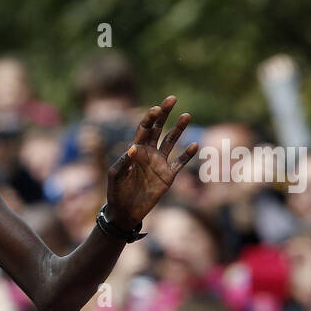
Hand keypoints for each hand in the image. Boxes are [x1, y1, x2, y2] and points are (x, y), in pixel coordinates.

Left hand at [104, 95, 197, 227]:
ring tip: (186, 115)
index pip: (144, 129)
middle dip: (164, 114)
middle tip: (172, 98)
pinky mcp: (168, 177)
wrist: (124, 212)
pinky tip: (194, 146)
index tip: (156, 109)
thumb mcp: (115, 177)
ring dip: (179, 129)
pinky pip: (180, 163)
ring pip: (171, 142)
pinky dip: (187, 156)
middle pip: (158, 129)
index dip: (150, 118)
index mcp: (135, 150)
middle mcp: (149, 153)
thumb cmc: (116, 193)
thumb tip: (133, 148)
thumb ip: (123, 162)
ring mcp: (160, 163)